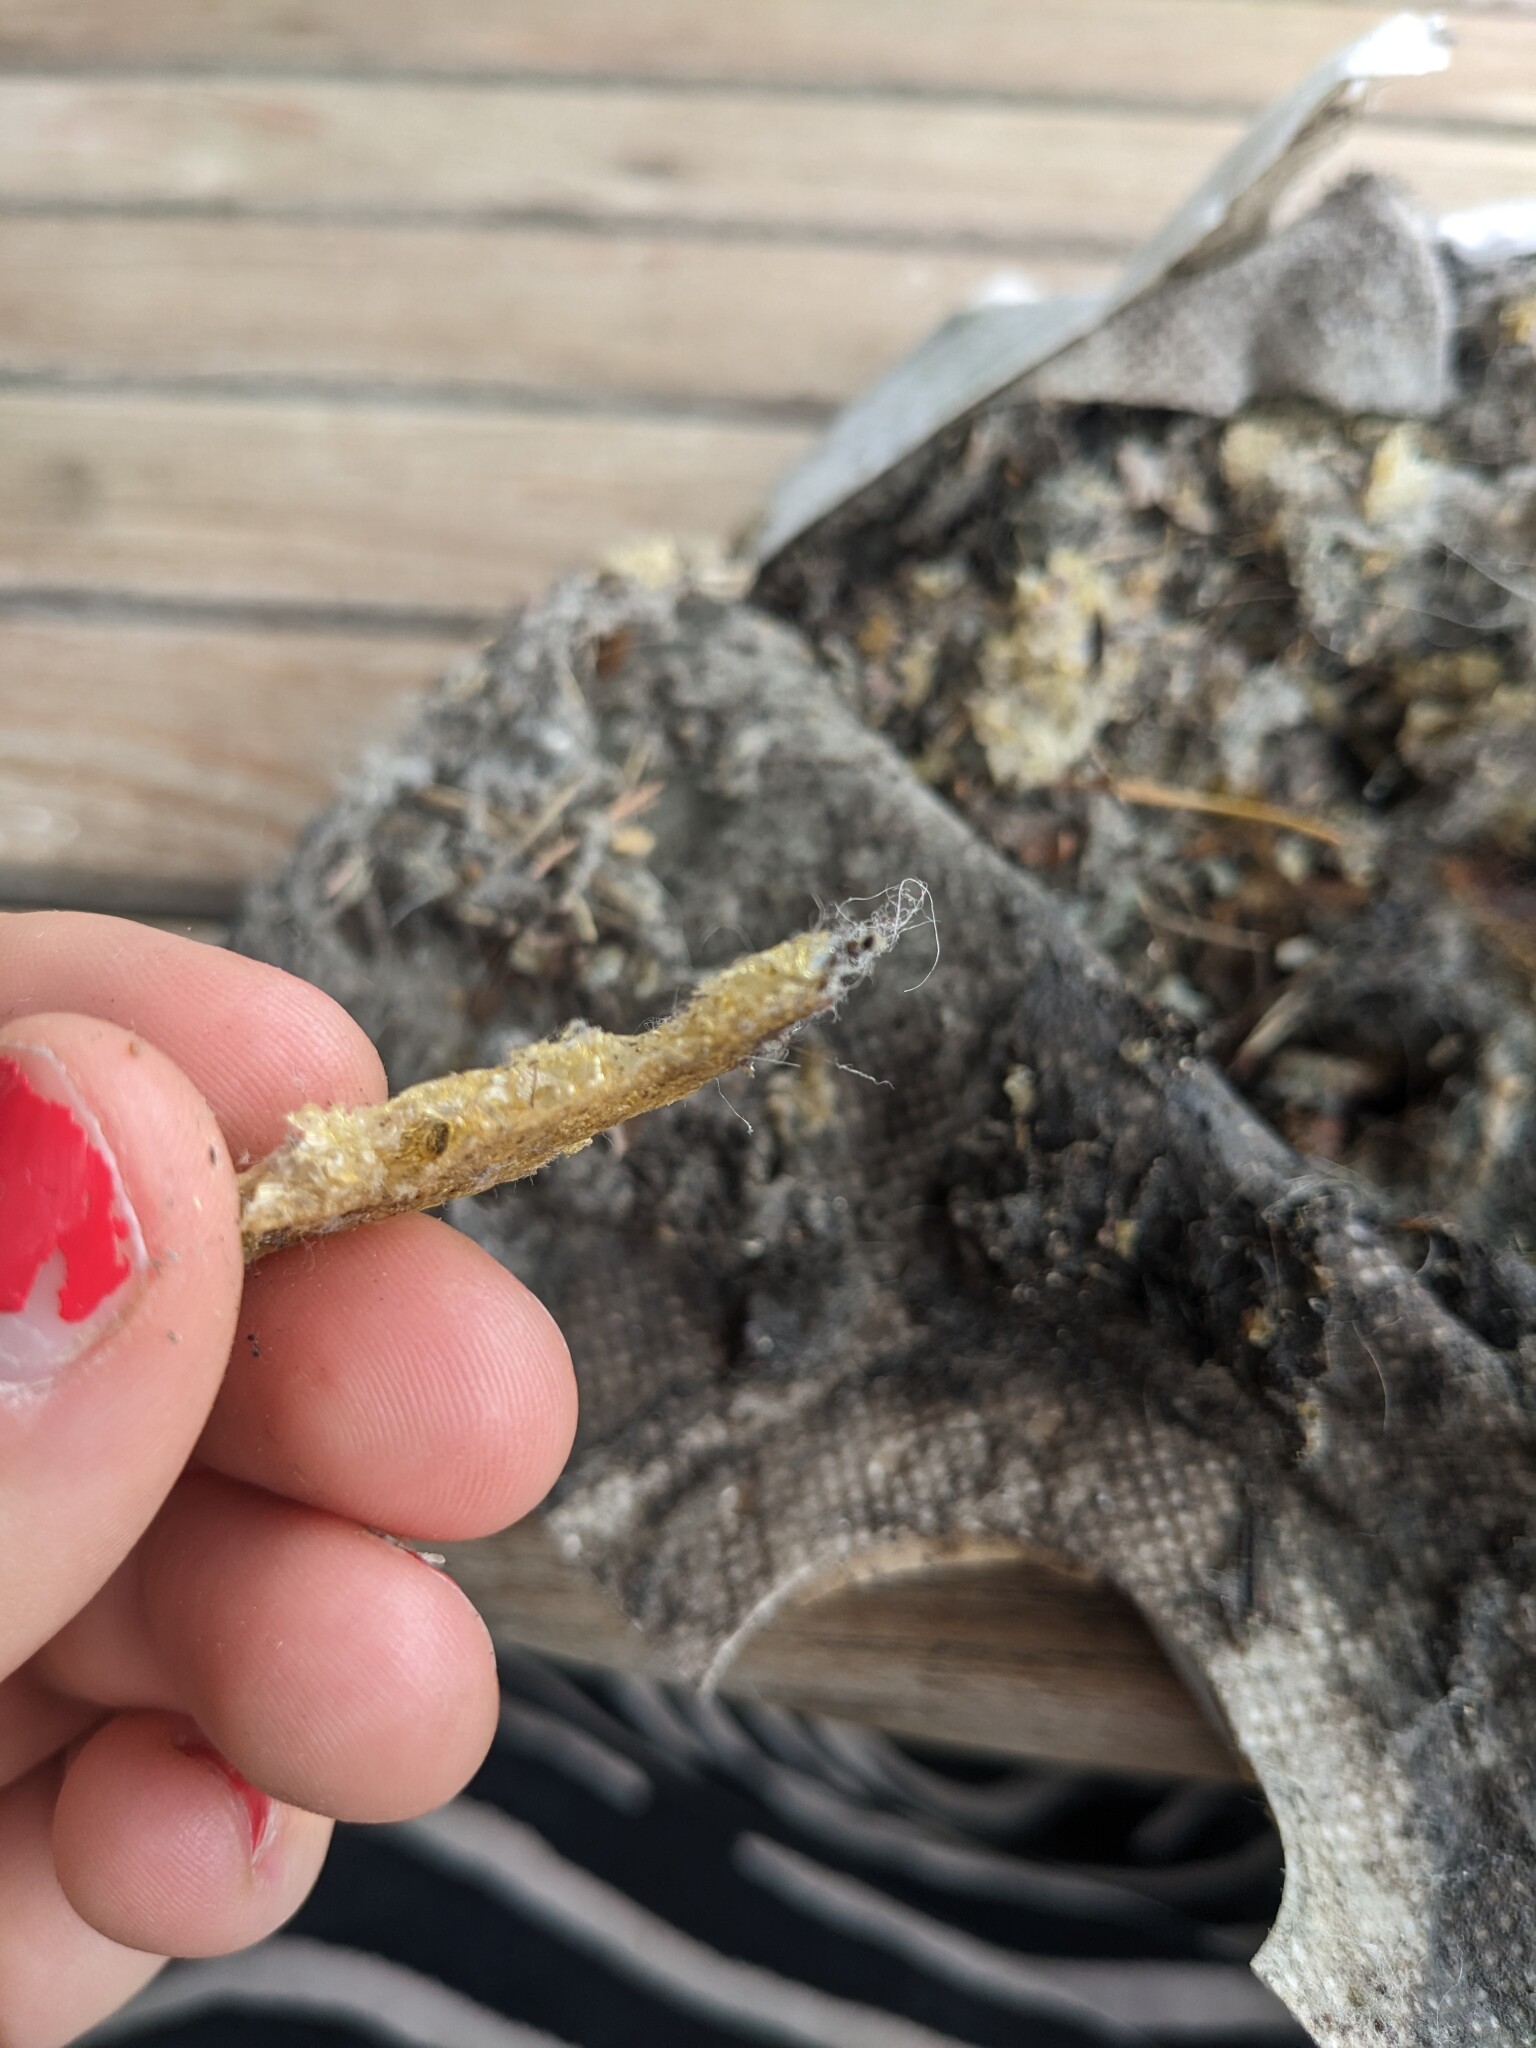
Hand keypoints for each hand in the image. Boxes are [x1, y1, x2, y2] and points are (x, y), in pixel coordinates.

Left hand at [0, 912, 575, 2046]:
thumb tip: (124, 1131)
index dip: (152, 1040)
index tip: (326, 1080)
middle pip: (116, 1336)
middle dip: (311, 1376)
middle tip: (477, 1435)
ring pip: (134, 1583)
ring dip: (290, 1637)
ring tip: (381, 1707)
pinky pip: (74, 1819)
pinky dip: (165, 1844)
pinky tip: (186, 1857)